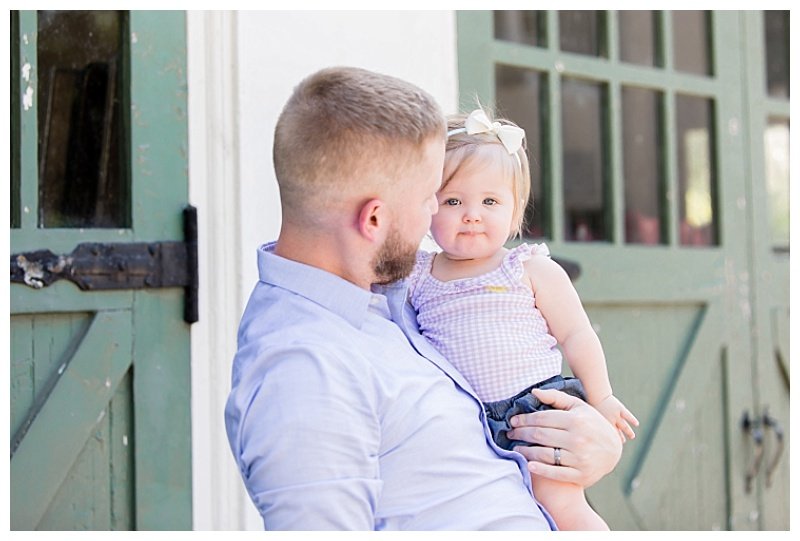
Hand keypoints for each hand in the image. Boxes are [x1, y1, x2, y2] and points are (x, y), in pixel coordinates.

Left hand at [506, 388, 621, 487]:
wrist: (613, 452)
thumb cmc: (592, 425)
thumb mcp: (579, 407)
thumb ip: (556, 397)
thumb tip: (534, 392)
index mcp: (576, 420)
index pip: (542, 419)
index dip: (524, 419)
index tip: (513, 421)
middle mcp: (578, 439)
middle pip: (540, 435)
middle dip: (521, 434)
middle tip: (510, 433)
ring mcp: (579, 458)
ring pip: (544, 454)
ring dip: (526, 451)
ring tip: (516, 448)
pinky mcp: (581, 475)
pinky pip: (555, 473)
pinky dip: (540, 470)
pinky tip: (528, 465)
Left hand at [594, 394, 638, 441]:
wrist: (597, 395)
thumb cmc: (592, 403)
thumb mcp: (590, 413)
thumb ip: (591, 420)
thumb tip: (585, 426)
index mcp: (602, 424)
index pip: (608, 434)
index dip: (612, 439)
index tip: (614, 443)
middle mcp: (610, 421)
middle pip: (616, 432)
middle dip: (620, 437)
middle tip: (623, 442)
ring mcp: (616, 415)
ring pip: (624, 426)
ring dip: (628, 432)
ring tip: (632, 436)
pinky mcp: (620, 409)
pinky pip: (628, 416)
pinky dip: (632, 420)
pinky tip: (636, 424)